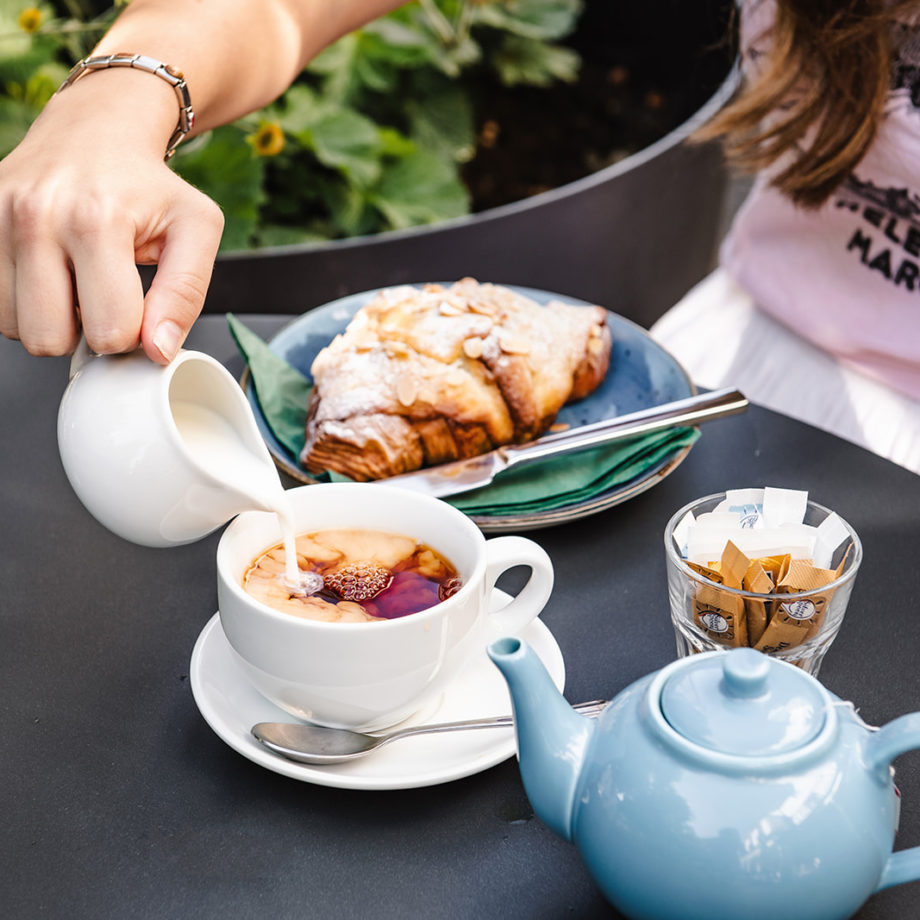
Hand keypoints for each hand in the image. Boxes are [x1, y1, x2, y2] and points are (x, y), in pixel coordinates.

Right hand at [0, 76, 223, 363]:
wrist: (97, 129)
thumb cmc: (150, 185)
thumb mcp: (197, 229)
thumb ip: (186, 294)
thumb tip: (159, 351)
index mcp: (96, 220)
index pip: (109, 332)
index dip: (133, 332)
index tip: (140, 306)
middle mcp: (35, 217)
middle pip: (50, 339)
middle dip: (86, 332)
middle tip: (106, 297)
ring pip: (15, 328)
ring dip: (52, 318)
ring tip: (78, 281)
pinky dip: (25, 303)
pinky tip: (51, 275)